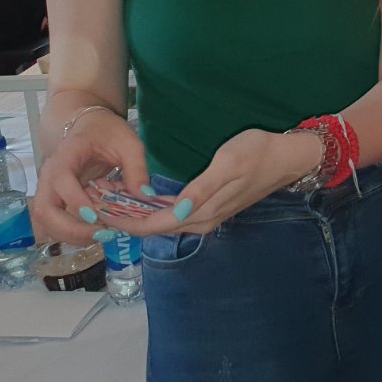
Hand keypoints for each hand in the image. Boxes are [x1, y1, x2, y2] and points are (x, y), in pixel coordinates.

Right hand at [32, 108, 148, 244]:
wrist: (90, 127)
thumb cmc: (108, 132)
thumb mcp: (129, 143)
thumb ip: (137, 168)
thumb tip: (145, 196)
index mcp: (66, 156)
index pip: (61, 180)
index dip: (75, 200)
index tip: (96, 216)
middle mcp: (50, 175)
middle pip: (45, 209)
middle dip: (70, 228)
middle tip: (102, 234)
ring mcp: (49, 189)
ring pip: (46, 221)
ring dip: (71, 235)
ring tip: (102, 236)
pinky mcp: (55, 200)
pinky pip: (55, 222)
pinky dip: (72, 233)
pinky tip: (96, 233)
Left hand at [109, 128, 318, 237]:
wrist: (288, 157)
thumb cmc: (257, 152)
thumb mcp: (229, 164)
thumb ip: (202, 189)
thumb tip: (177, 211)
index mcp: (202, 213)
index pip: (154, 225)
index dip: (125, 220)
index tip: (98, 210)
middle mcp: (201, 221)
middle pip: (154, 228)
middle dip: (123, 218)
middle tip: (94, 202)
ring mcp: (205, 216)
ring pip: (162, 223)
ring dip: (135, 214)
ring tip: (109, 200)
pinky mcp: (208, 208)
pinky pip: (172, 215)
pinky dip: (152, 209)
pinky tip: (139, 198)